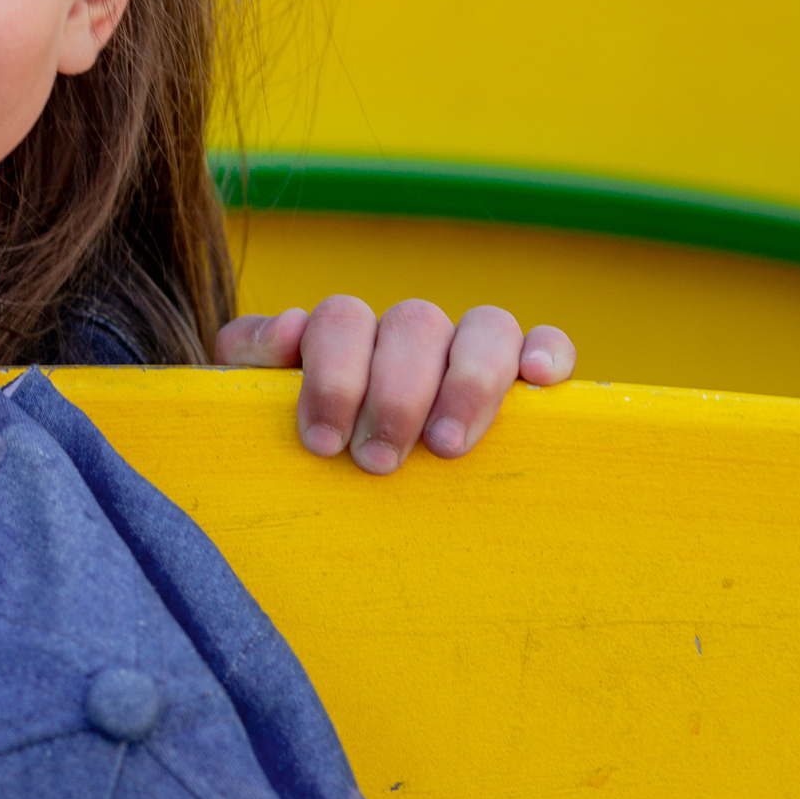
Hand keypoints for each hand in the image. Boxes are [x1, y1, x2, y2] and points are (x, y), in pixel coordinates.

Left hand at [215, 296, 575, 473]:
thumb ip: (250, 357)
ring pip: (486, 326)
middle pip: (415, 323)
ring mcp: (466, 350)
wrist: (322, 480)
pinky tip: (540, 381)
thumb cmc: (294, 446)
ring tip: (447, 446)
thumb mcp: (252, 401)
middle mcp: (407, 333)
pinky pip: (545, 341)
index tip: (323, 443)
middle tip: (378, 462)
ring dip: (468, 382)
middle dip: (396, 394)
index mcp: (344, 333)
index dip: (333, 375)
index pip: (344, 319)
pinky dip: (549, 350)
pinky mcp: (519, 377)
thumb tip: (289, 329)